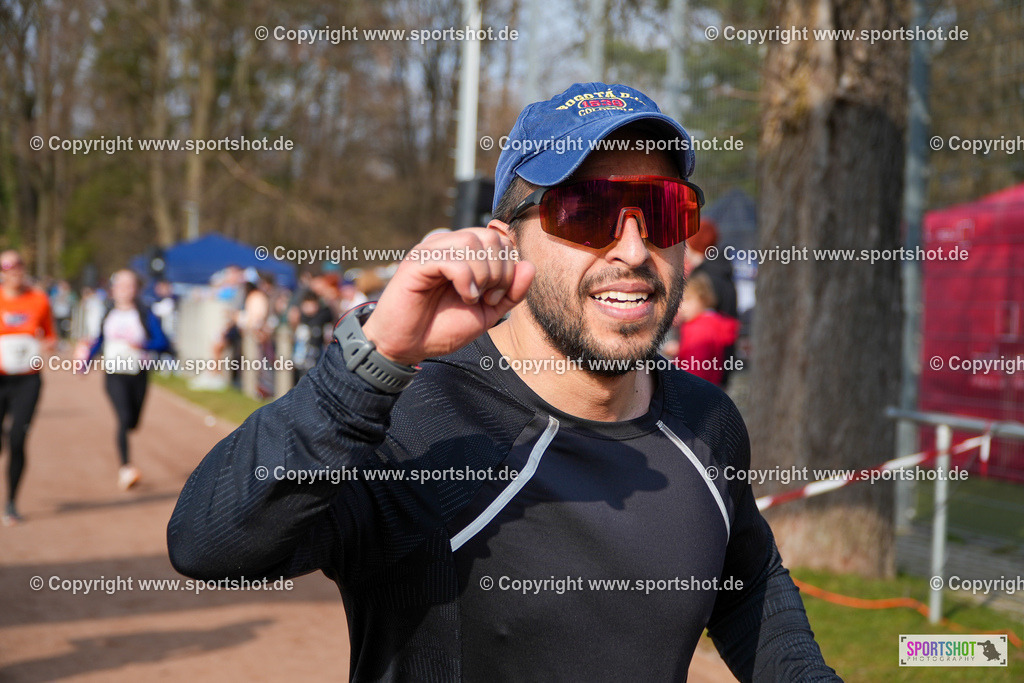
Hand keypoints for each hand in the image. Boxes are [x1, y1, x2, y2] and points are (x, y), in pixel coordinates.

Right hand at [361, 228, 533, 365]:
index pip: (500, 239)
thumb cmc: (442, 328)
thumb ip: (511, 292)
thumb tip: (530, 266)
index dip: (508, 266)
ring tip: (472, 298)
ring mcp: (431, 251)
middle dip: (498, 271)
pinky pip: (452, 259)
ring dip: (482, 275)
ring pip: (472, 242)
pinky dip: (466, 280)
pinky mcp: (416, 263)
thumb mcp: (487, 313)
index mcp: (463, 253)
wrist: (408, 347)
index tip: (496, 296)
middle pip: (490, 236)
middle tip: (486, 298)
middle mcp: (447, 246)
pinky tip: (464, 296)